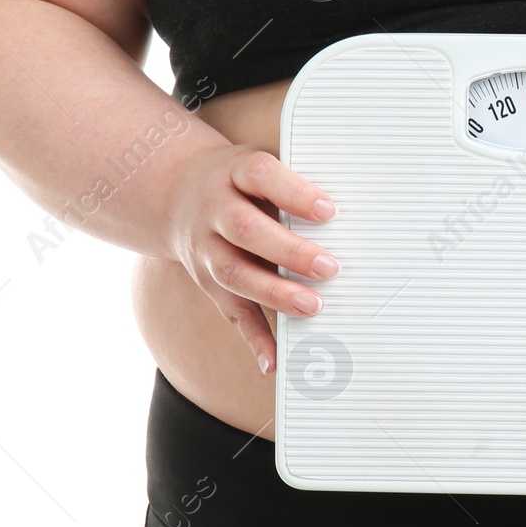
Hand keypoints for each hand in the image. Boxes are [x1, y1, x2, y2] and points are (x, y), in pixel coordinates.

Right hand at [162, 143, 337, 374]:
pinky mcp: (208, 282)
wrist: (176, 192)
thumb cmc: (239, 181)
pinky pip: (230, 312)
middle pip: (245, 229)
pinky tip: (273, 360)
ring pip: (235, 274)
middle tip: (330, 266)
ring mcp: (206, 248)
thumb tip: (349, 214)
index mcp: (233, 172)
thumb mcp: (257, 165)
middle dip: (289, 251)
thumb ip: (293, 185)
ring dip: (275, 294)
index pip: (260, 175)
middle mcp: (214, 209)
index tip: (329, 210)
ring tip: (313, 306)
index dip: (293, 192)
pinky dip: (253, 339)